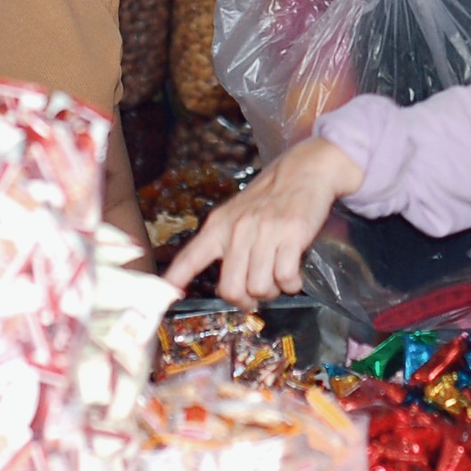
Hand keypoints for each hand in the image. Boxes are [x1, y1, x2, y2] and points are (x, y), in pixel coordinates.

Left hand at [163, 138, 363, 308]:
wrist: (305, 170)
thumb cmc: (270, 198)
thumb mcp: (237, 214)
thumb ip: (225, 244)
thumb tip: (224, 287)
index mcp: (218, 225)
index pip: (190, 257)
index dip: (175, 279)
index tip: (166, 296)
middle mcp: (238, 229)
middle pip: (230, 288)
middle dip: (244, 301)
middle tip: (254, 297)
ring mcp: (265, 232)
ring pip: (259, 287)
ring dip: (272, 291)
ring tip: (277, 277)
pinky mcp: (292, 235)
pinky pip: (285, 278)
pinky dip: (291, 284)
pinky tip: (293, 274)